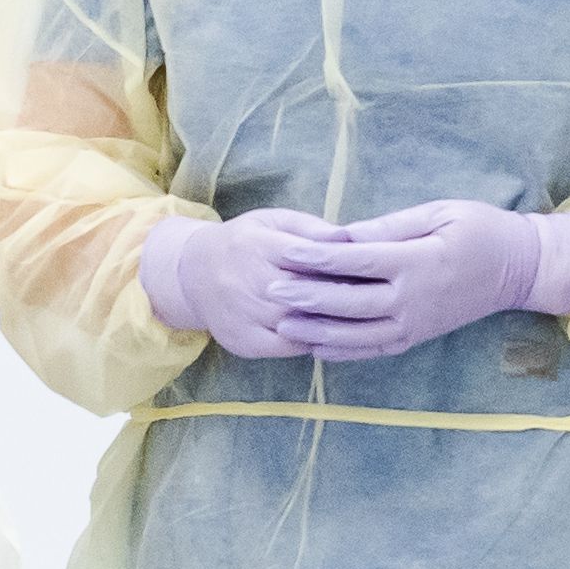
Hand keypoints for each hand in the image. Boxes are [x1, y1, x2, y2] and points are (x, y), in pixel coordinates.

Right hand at [143, 207, 367, 360]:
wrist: (192, 275)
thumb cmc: (245, 242)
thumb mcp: (273, 221)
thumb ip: (311, 229)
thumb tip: (350, 237)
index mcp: (260, 246)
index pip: (312, 259)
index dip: (346, 267)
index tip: (375, 270)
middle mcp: (251, 283)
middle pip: (310, 295)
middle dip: (345, 297)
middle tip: (377, 297)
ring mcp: (246, 317)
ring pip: (302, 325)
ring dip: (334, 323)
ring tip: (363, 318)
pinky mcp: (245, 342)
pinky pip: (289, 348)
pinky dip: (314, 342)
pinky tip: (334, 335)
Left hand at [270, 201, 569, 359]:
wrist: (519, 269)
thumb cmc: (480, 229)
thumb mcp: (437, 213)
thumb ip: (389, 227)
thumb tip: (342, 234)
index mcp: (415, 262)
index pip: (355, 260)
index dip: (315, 256)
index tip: (284, 250)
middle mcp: (411, 300)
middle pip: (348, 302)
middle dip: (305, 296)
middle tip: (269, 288)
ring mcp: (414, 324)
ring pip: (355, 334)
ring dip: (316, 331)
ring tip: (281, 324)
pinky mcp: (416, 337)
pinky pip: (372, 350)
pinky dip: (342, 350)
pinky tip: (315, 345)